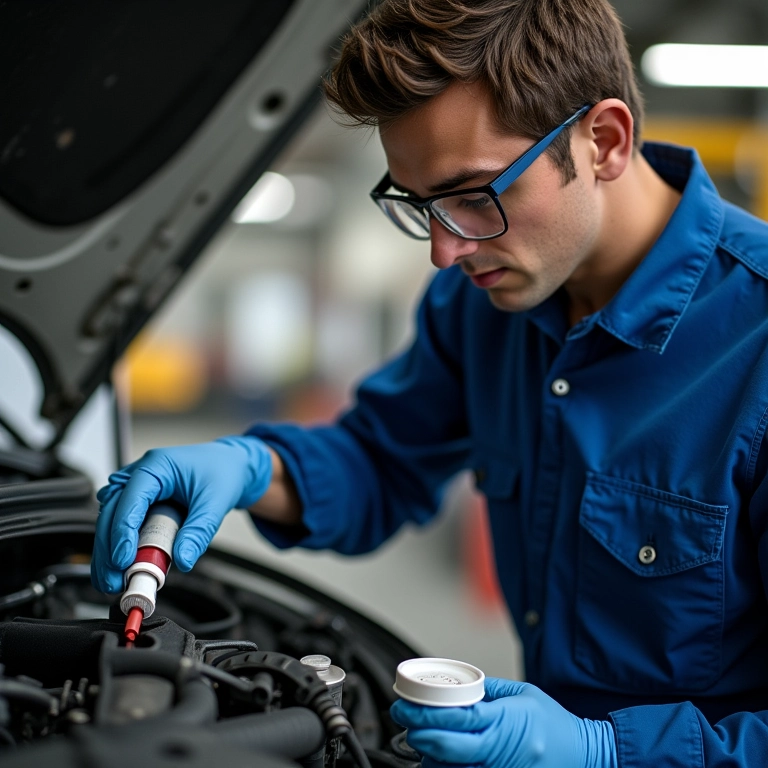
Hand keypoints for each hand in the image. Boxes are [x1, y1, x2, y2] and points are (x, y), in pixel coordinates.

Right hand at [91, 436, 271, 593]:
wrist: (231, 466)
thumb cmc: (223, 473)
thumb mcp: (215, 504)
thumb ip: (198, 532)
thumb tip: (183, 560)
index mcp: (157, 466)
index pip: (130, 498)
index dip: (122, 531)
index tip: (122, 560)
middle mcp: (141, 473)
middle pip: (111, 511)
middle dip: (109, 548)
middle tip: (113, 579)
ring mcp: (137, 487)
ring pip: (109, 519)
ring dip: (107, 550)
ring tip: (112, 580)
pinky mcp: (139, 501)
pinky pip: (120, 522)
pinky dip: (117, 545)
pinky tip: (117, 568)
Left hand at [390, 677, 616, 767]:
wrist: (583, 756)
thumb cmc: (552, 724)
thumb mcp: (522, 695)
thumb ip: (486, 691)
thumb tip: (454, 687)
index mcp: (506, 721)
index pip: (456, 717)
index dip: (424, 712)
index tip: (405, 704)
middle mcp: (502, 751)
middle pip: (446, 747)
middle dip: (418, 733)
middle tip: (404, 719)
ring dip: (428, 753)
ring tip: (420, 737)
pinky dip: (446, 766)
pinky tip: (439, 756)